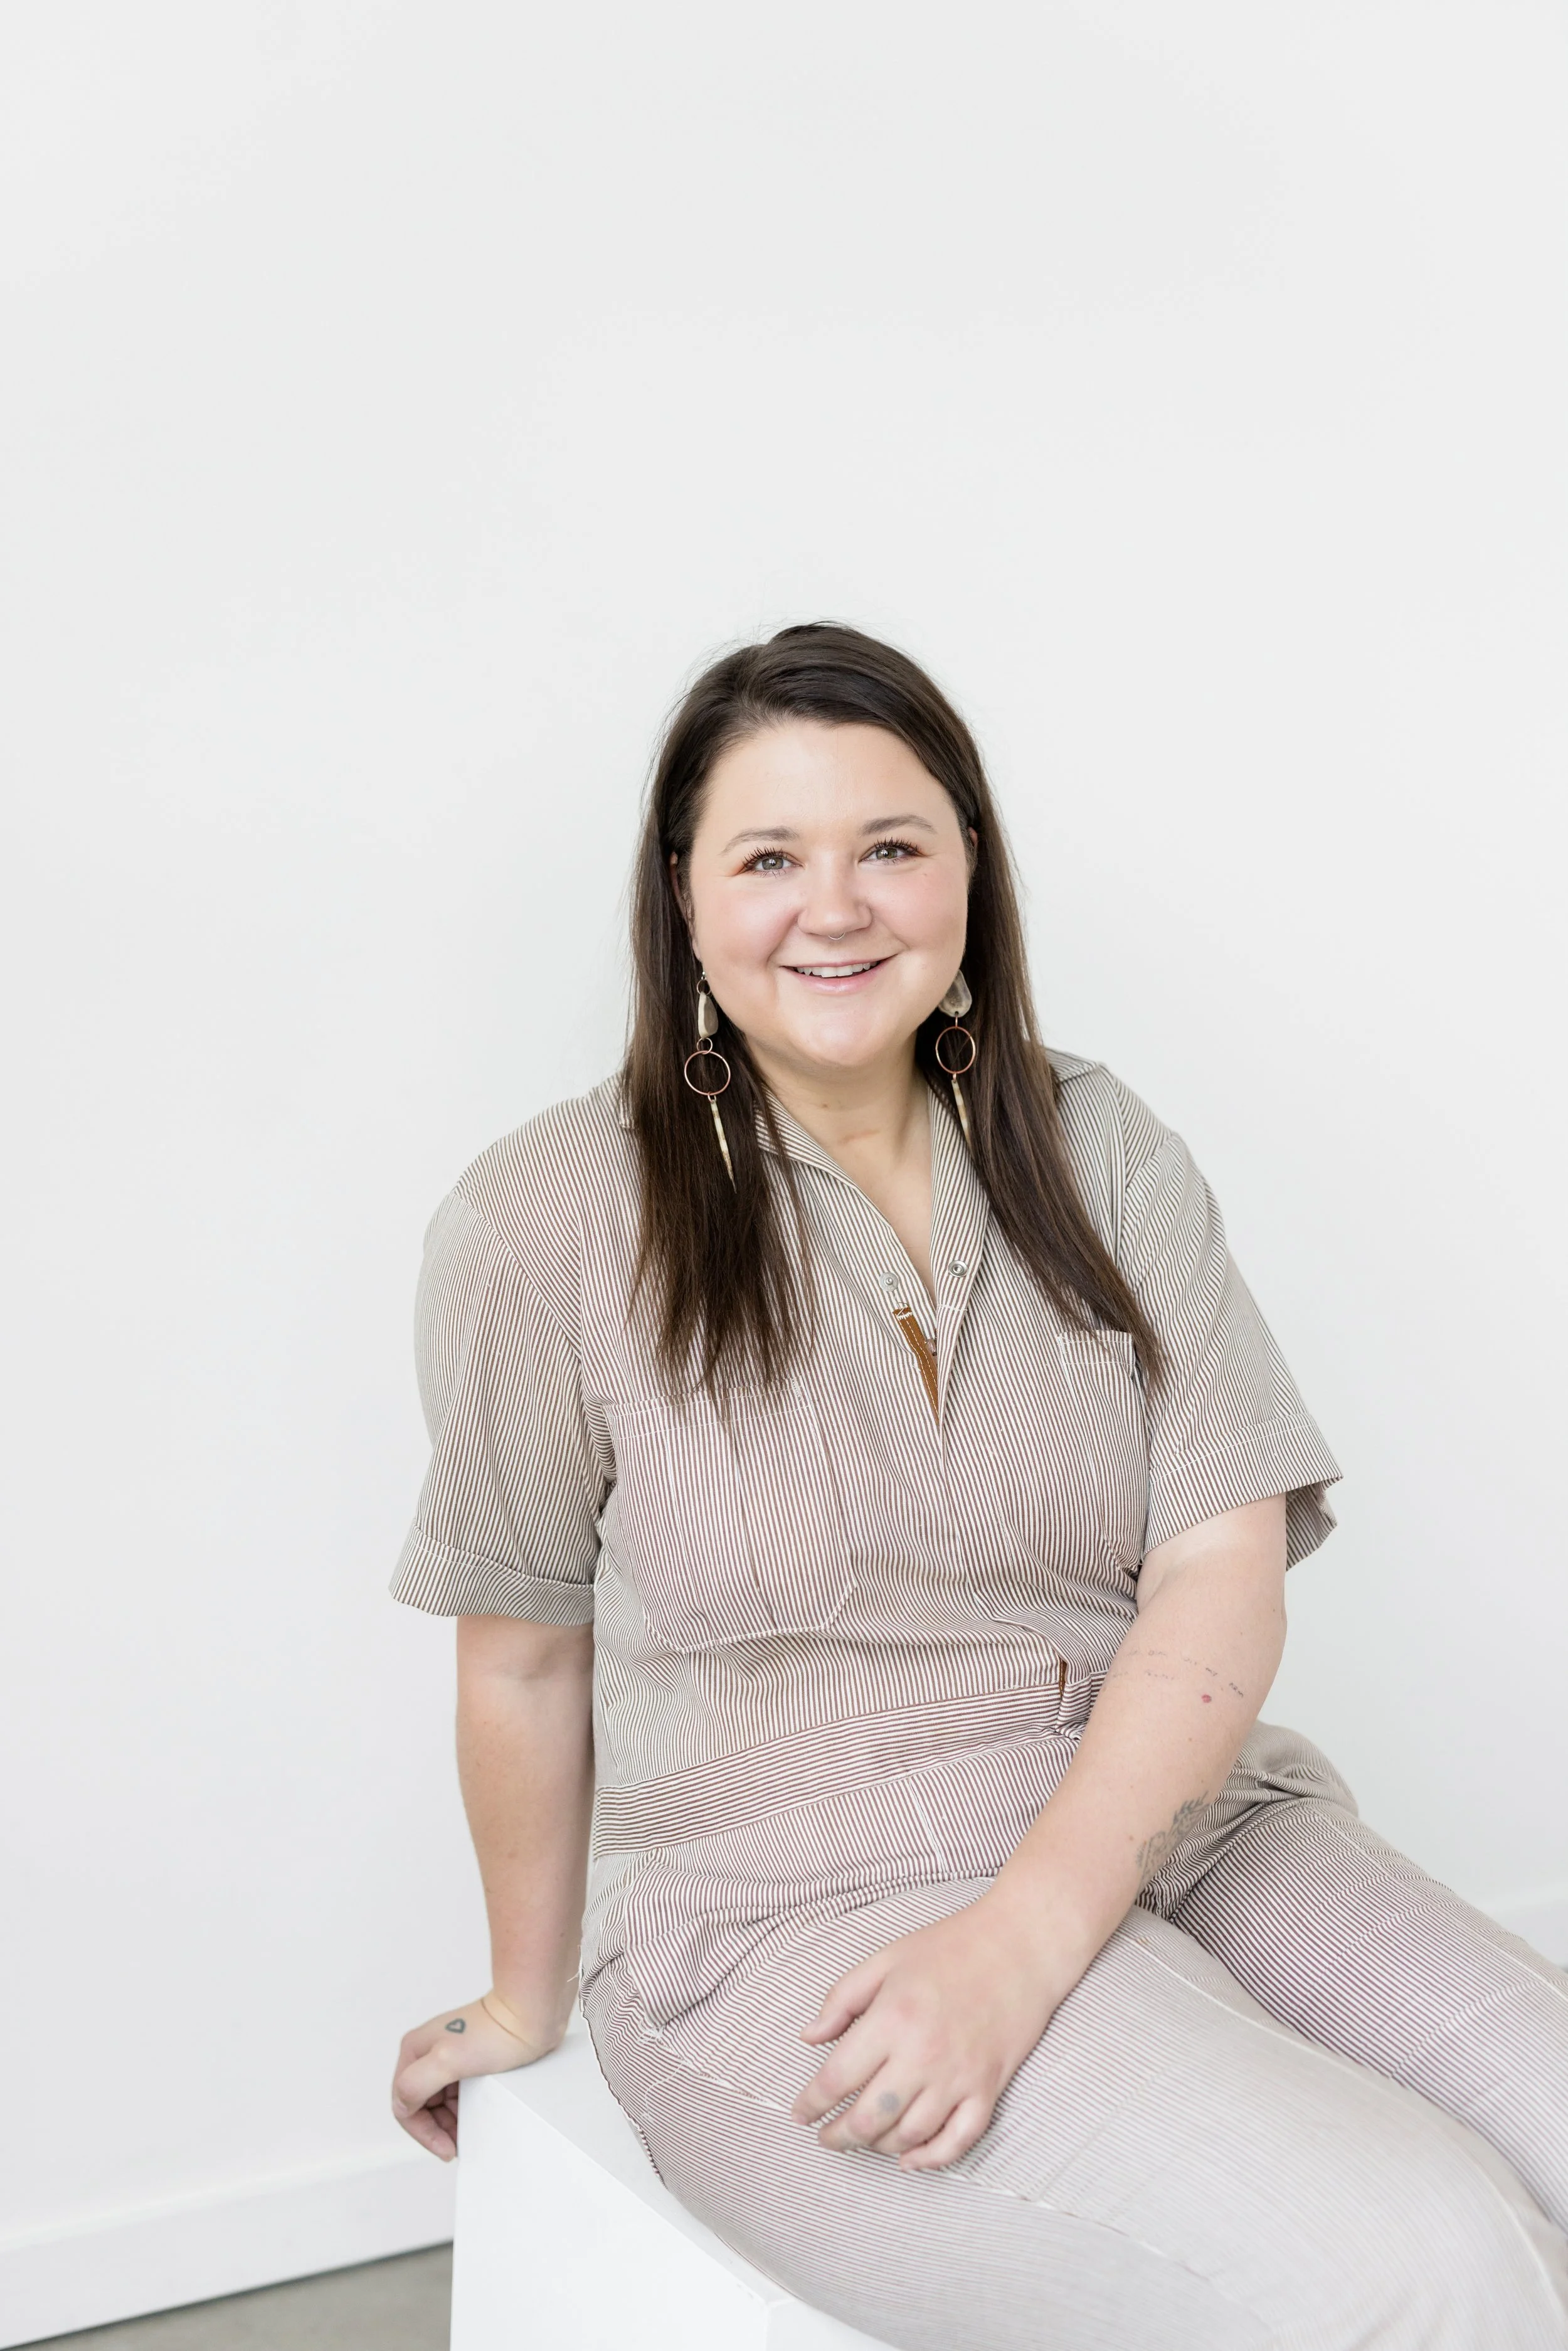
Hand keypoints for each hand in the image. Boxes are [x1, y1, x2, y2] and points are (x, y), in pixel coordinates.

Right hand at [392, 1989, 571, 2159]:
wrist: (530, 2015)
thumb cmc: (495, 2032)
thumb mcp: (447, 2061)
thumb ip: (415, 2084)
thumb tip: (403, 2104)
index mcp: (414, 2050)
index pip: (404, 2104)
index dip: (423, 2132)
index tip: (447, 2149)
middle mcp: (427, 2052)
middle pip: (420, 2105)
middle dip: (437, 2129)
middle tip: (458, 2145)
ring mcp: (448, 2056)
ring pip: (439, 2102)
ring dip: (450, 2121)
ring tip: (469, 2132)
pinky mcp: (469, 2060)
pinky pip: (457, 2094)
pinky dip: (464, 2109)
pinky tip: (477, 2114)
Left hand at [791, 1891, 1085, 2172]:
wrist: (1019, 1944)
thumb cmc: (950, 1947)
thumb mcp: (885, 1960)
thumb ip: (840, 2000)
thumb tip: (808, 2038)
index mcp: (891, 2018)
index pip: (836, 2079)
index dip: (810, 2104)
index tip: (799, 2114)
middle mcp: (922, 2054)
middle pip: (868, 2119)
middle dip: (838, 2136)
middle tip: (826, 2137)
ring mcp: (958, 2077)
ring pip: (909, 2136)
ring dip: (878, 2146)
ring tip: (864, 2139)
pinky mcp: (988, 2089)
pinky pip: (958, 2141)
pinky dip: (931, 2159)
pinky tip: (910, 2159)